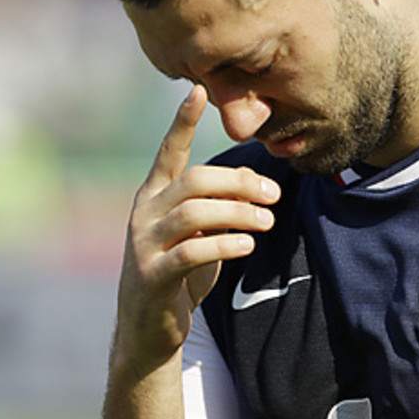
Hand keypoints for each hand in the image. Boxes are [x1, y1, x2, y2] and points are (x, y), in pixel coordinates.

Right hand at [113, 84, 280, 377]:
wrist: (148, 328)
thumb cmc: (179, 272)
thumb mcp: (196, 234)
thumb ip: (213, 207)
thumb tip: (252, 187)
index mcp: (153, 196)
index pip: (168, 152)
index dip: (182, 122)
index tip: (199, 90)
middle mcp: (144, 213)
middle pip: (194, 181)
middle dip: (239, 182)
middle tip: (274, 195)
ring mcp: (143, 244)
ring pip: (194, 213)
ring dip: (238, 213)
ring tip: (269, 220)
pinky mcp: (152, 276)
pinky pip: (191, 252)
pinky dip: (223, 243)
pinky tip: (247, 244)